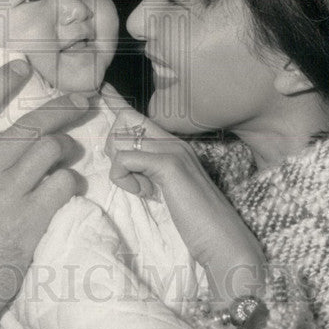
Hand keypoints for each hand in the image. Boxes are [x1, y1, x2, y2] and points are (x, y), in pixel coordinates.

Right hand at [0, 59, 88, 328]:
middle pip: (30, 124)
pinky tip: (66, 191)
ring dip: (65, 152)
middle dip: (61, 109)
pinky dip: (70, 184)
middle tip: (81, 102)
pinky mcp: (31, 218)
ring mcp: (8, 193)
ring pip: (51, 150)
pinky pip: (63, 183)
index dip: (2, 82)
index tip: (22, 67)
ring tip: (68, 160)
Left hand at [102, 95, 267, 308]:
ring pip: (120, 140)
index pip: (138, 114)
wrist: (223, 240)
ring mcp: (172, 149)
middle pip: (122, 122)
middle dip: (116, 152)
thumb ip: (148, 170)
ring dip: (123, 170)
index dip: (117, 101)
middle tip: (136, 180)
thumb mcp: (165, 189)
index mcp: (174, 144)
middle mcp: (173, 140)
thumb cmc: (195, 221)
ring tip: (146, 190)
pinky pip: (124, 160)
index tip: (104, 87)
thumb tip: (122, 160)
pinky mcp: (168, 164)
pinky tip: (146, 194)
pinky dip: (125, 180)